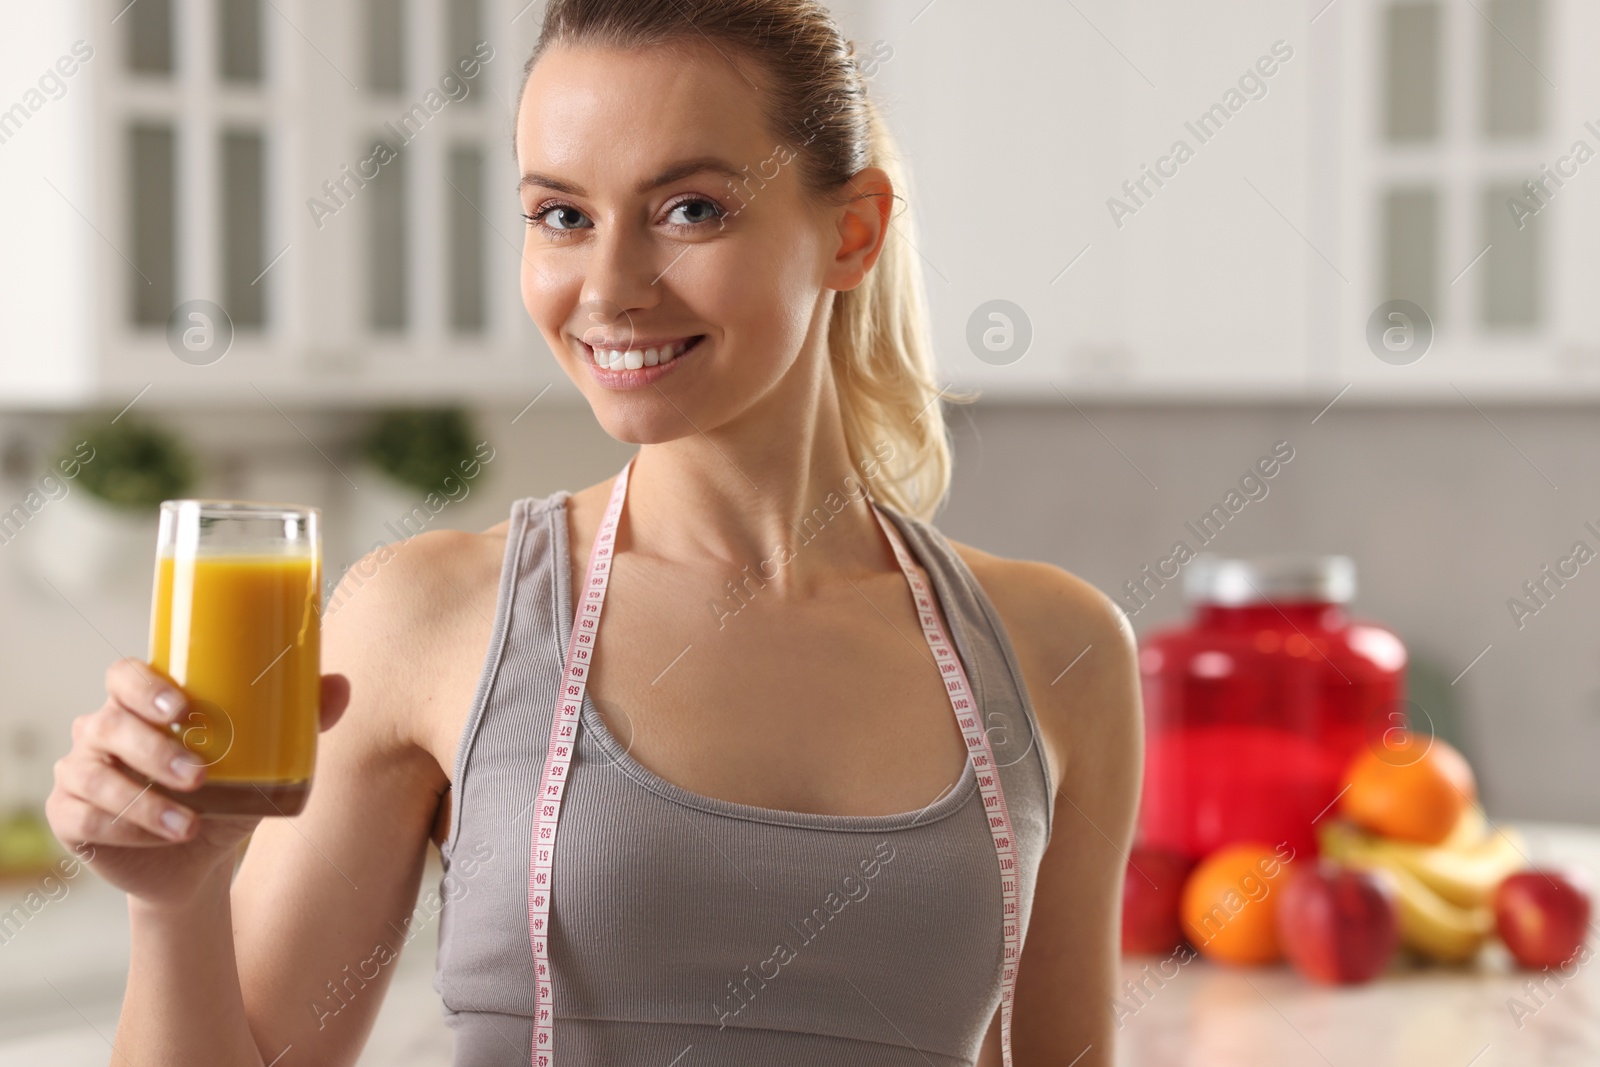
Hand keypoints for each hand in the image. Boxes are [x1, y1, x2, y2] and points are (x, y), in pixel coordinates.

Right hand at [45, 658, 350, 909]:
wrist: (198, 862)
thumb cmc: (228, 793)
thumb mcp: (264, 760)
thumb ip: (299, 721)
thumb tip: (341, 685)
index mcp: (143, 703)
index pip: (125, 675)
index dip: (144, 685)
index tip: (182, 705)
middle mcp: (102, 730)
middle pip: (110, 724)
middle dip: (155, 749)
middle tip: (200, 776)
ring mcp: (79, 772)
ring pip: (94, 776)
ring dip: (145, 801)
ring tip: (191, 824)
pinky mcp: (68, 816)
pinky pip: (85, 818)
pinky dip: (127, 828)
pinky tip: (165, 836)